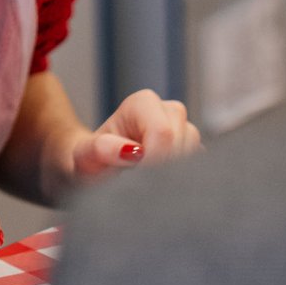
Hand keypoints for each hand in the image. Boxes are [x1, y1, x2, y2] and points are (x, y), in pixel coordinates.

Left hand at [57, 89, 201, 186]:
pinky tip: (161, 181)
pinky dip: (183, 178)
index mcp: (143, 103)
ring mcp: (184, 128)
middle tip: (139, 179)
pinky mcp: (192, 149)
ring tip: (146, 177)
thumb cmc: (91, 160)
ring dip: (173, 172)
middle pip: (184, 142)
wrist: (96, 169)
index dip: (154, 160)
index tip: (137, 177)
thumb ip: (102, 149)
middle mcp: (168, 110)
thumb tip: (131, 151)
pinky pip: (200, 165)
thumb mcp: (86, 156)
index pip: (163, 133)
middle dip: (165, 167)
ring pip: (195, 153)